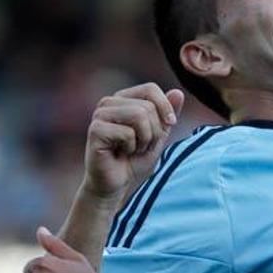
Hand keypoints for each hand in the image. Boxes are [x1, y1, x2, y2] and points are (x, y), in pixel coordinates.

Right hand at [83, 84, 184, 201]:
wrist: (116, 183)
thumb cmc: (136, 159)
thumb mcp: (159, 134)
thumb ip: (167, 113)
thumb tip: (178, 92)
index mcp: (123, 99)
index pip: (150, 88)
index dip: (165, 107)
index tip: (170, 125)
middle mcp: (109, 102)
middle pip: (147, 106)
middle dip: (154, 131)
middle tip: (141, 145)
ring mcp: (99, 115)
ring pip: (139, 115)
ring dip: (145, 139)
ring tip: (133, 149)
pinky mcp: (95, 130)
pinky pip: (128, 133)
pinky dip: (132, 147)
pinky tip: (121, 153)